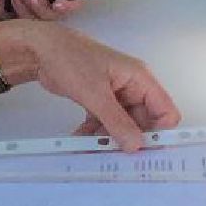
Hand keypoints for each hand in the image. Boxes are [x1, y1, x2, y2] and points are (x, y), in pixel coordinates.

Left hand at [0, 0, 106, 19]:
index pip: (70, 8)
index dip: (67, 10)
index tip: (61, 4)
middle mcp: (49, 2)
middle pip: (48, 19)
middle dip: (39, 12)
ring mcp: (30, 4)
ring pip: (28, 20)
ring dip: (22, 11)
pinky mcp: (12, 2)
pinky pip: (5, 15)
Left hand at [1, 22, 180, 151]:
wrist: (40, 49)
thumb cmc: (71, 60)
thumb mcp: (95, 93)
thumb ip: (117, 121)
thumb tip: (137, 145)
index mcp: (140, 79)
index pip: (165, 111)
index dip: (159, 133)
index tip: (144, 151)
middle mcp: (132, 88)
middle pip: (143, 123)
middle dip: (130, 139)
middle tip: (113, 155)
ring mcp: (116, 95)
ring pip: (123, 125)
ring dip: (109, 138)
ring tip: (91, 148)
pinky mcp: (100, 100)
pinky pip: (105, 122)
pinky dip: (95, 132)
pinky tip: (81, 140)